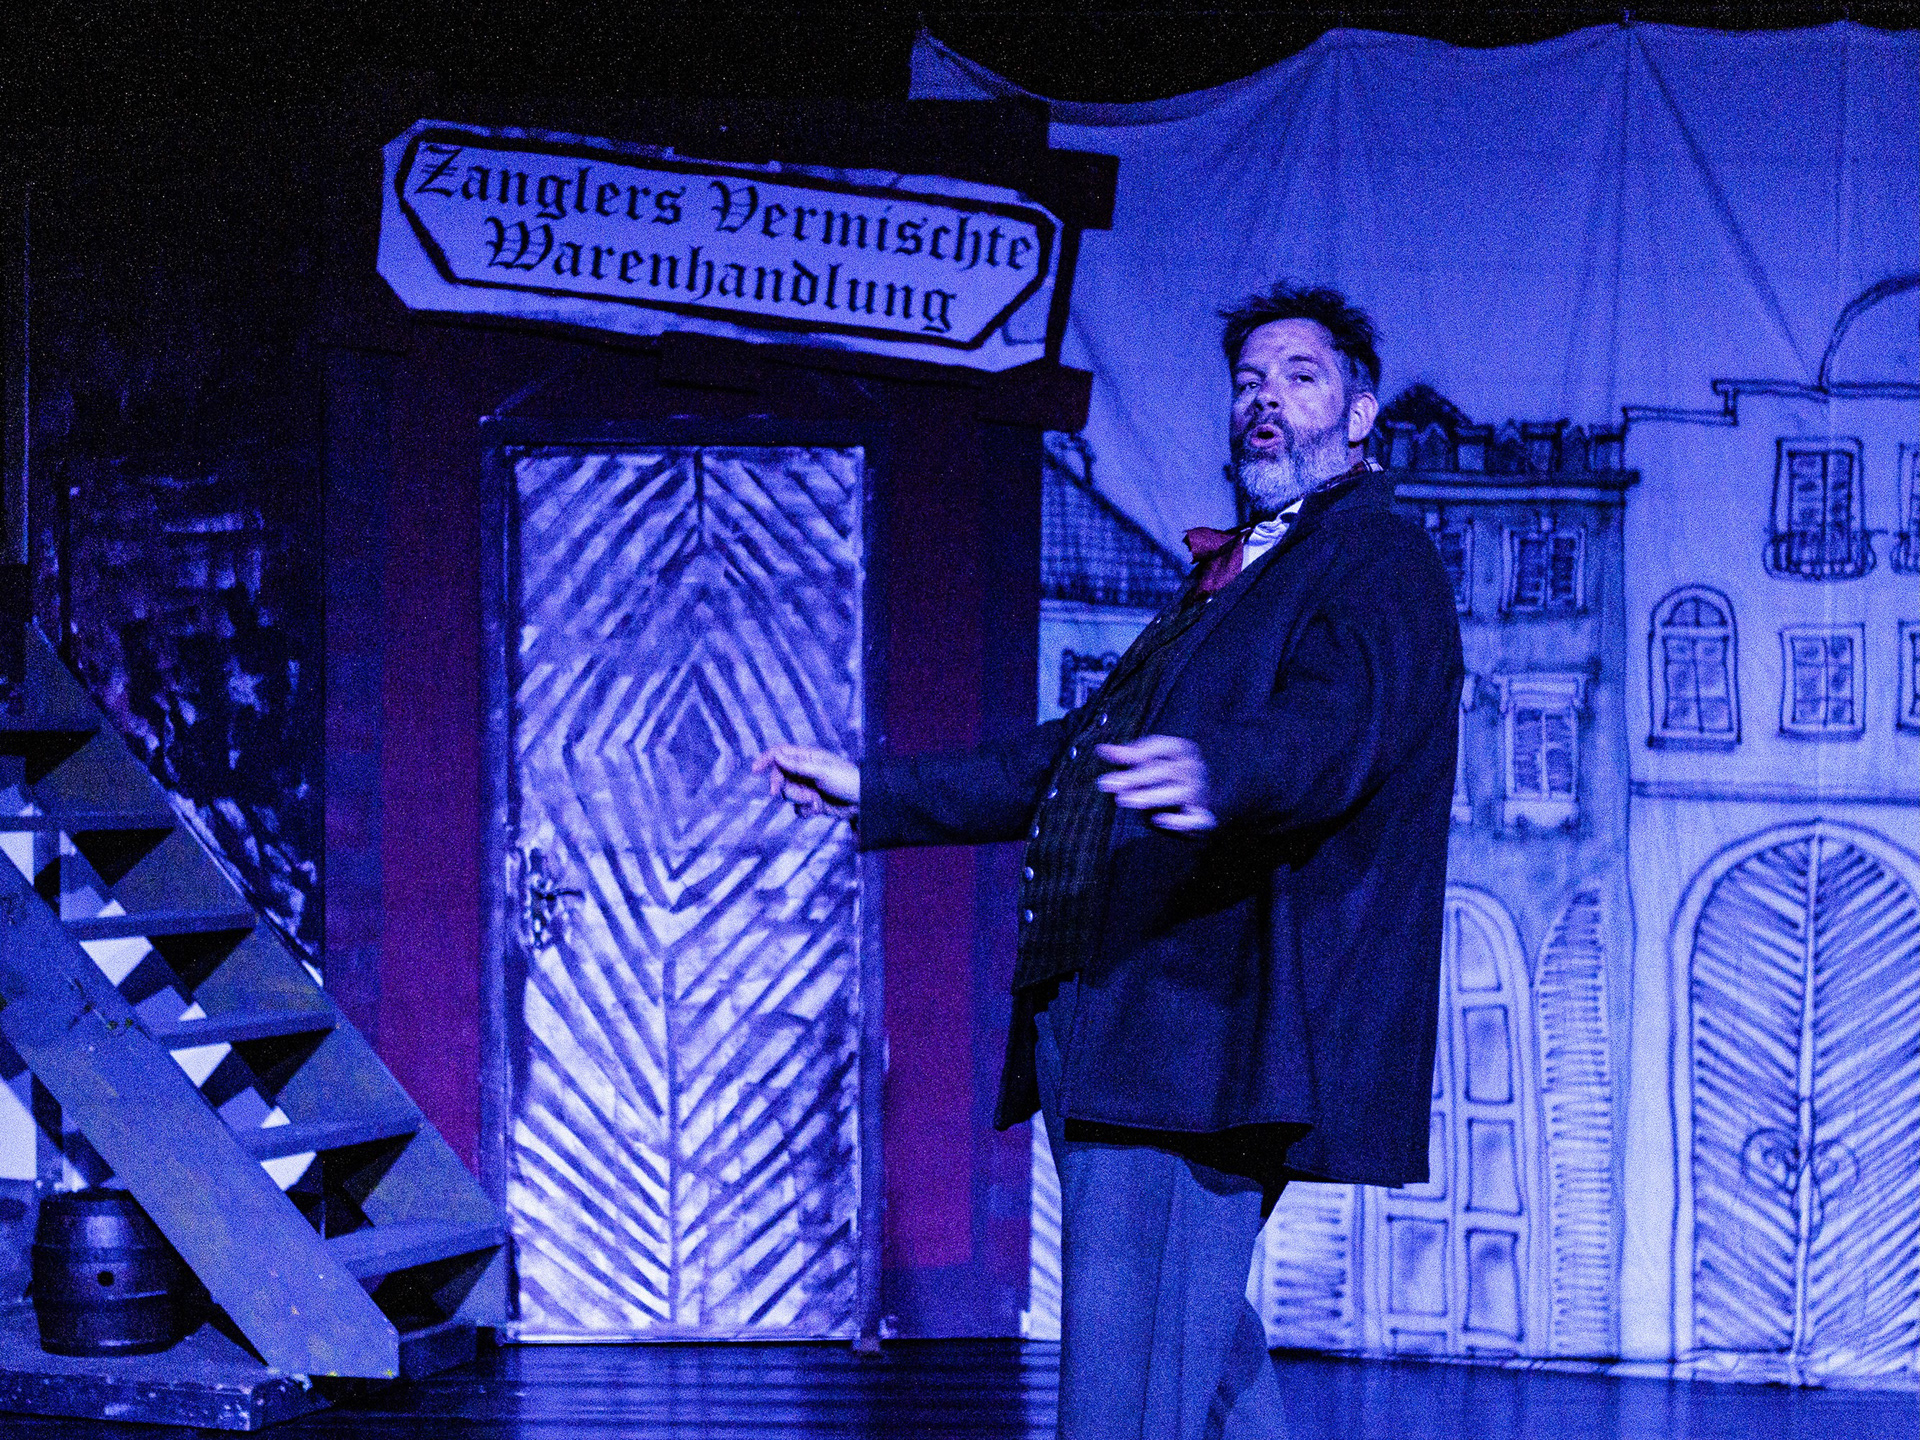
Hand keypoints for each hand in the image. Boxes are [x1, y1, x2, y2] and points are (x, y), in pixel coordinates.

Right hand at [752, 744, 859, 818]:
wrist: (865, 803)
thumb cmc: (847, 781)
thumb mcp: (822, 771)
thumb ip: (798, 765)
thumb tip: (777, 756)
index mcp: (808, 757)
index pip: (781, 753)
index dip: (766, 759)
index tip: (754, 769)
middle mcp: (806, 771)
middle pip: (780, 777)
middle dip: (780, 785)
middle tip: (776, 793)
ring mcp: (809, 788)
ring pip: (788, 794)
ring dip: (799, 799)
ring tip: (815, 800)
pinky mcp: (813, 803)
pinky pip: (798, 808)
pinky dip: (806, 810)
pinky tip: (818, 809)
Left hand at [1094, 735, 1216, 832]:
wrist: (1196, 809)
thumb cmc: (1167, 782)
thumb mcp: (1147, 766)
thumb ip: (1127, 758)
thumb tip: (1101, 748)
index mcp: (1183, 750)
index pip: (1160, 745)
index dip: (1136, 751)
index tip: (1112, 756)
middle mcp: (1195, 768)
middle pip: (1166, 770)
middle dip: (1135, 777)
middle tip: (1108, 784)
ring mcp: (1201, 793)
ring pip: (1178, 793)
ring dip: (1150, 796)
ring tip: (1123, 800)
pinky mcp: (1204, 818)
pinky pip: (1196, 819)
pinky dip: (1179, 821)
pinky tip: (1159, 821)